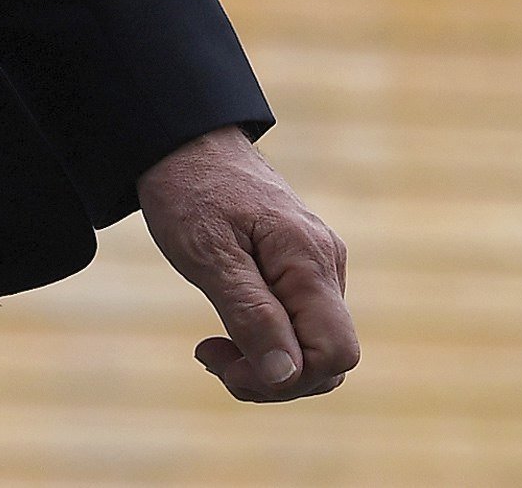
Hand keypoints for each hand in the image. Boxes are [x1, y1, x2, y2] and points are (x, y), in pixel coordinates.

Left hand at [136, 125, 356, 403]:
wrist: (185, 142)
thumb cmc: (191, 191)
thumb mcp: (209, 255)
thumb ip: (251, 315)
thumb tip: (287, 377)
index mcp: (310, 261)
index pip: (336, 353)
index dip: (287, 379)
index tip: (227, 363)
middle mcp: (326, 265)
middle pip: (328, 360)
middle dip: (272, 378)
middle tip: (211, 356)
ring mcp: (318, 266)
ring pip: (314, 348)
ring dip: (266, 364)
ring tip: (213, 345)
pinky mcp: (302, 268)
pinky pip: (300, 326)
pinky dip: (267, 342)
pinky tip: (228, 329)